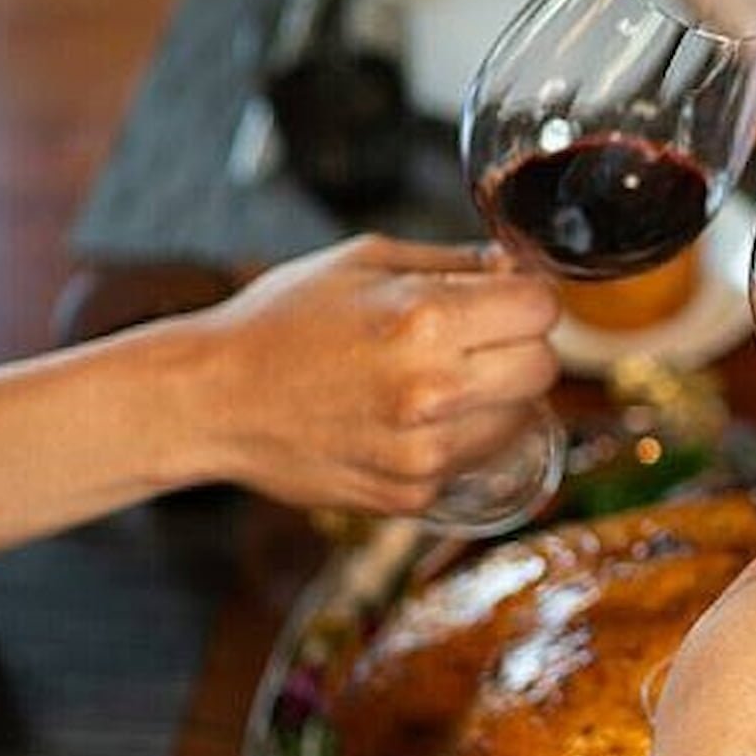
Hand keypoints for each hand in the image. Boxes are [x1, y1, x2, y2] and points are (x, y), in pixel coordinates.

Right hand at [186, 235, 558, 514]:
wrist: (210, 400)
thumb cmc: (282, 321)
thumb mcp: (365, 261)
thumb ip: (452, 261)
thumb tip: (516, 267)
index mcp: (424, 320)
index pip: (542, 309)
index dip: (528, 298)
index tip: (508, 299)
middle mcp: (432, 390)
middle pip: (546, 367)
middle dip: (521, 345)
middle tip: (480, 340)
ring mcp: (424, 450)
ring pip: (523, 418)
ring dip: (498, 396)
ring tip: (441, 379)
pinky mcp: (413, 494)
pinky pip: (479, 459)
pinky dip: (462, 437)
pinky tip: (414, 418)